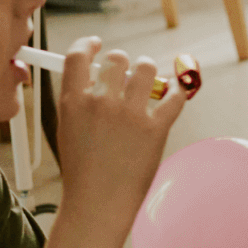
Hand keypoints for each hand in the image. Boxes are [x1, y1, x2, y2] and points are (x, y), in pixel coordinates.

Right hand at [54, 36, 185, 230]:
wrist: (98, 203)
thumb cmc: (83, 170)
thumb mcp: (68, 130)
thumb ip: (79, 101)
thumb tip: (93, 76)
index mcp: (73, 102)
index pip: (77, 56)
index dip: (88, 45)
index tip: (96, 44)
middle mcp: (100, 103)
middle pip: (117, 59)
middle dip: (123, 63)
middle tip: (127, 74)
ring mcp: (129, 115)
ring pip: (147, 69)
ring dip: (149, 72)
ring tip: (149, 83)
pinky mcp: (155, 129)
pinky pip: (175, 96)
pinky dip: (179, 91)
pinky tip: (178, 90)